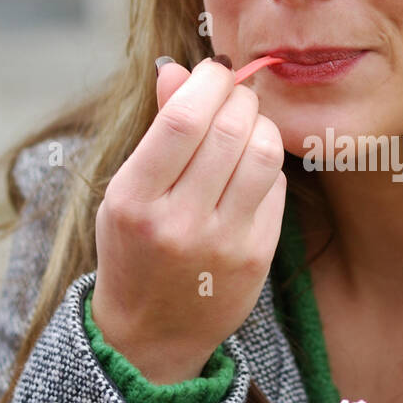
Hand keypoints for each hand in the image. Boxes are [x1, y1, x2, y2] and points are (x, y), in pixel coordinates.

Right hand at [92, 56, 286, 382]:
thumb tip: (177, 69)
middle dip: (239, 97)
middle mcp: (177, 222)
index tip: (212, 73)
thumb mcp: (127, 190)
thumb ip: (156, 129)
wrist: (150, 334)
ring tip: (246, 127)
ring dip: (261, 125)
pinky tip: (249, 170)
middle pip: (229, 129)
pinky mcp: (256, 257)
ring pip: (264, 153)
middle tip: (234, 95)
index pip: (183, 118)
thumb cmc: (135, 248)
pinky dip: (266, 166)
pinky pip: (276, 188)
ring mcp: (221, 243)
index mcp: (134, 200)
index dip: (208, 82)